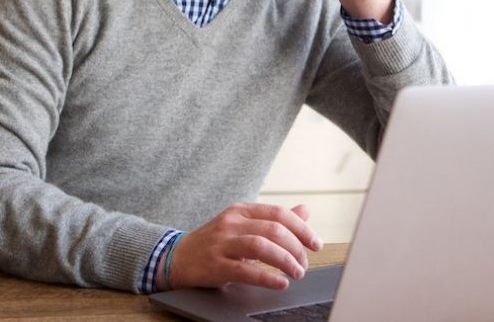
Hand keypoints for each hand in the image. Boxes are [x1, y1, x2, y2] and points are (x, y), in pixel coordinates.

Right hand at [163, 203, 321, 289]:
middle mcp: (232, 223)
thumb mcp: (244, 225)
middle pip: (273, 229)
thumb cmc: (216, 242)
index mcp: (241, 210)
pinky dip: (267, 277)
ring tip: (296, 272)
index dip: (301, 228)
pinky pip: (245, 271)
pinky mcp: (216, 265)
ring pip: (260, 246)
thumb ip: (274, 219)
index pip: (278, 213)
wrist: (177, 257)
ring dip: (284, 260)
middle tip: (304, 263)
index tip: (315, 243)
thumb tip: (304, 211)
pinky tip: (280, 282)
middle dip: (296, 248)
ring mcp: (222, 243)